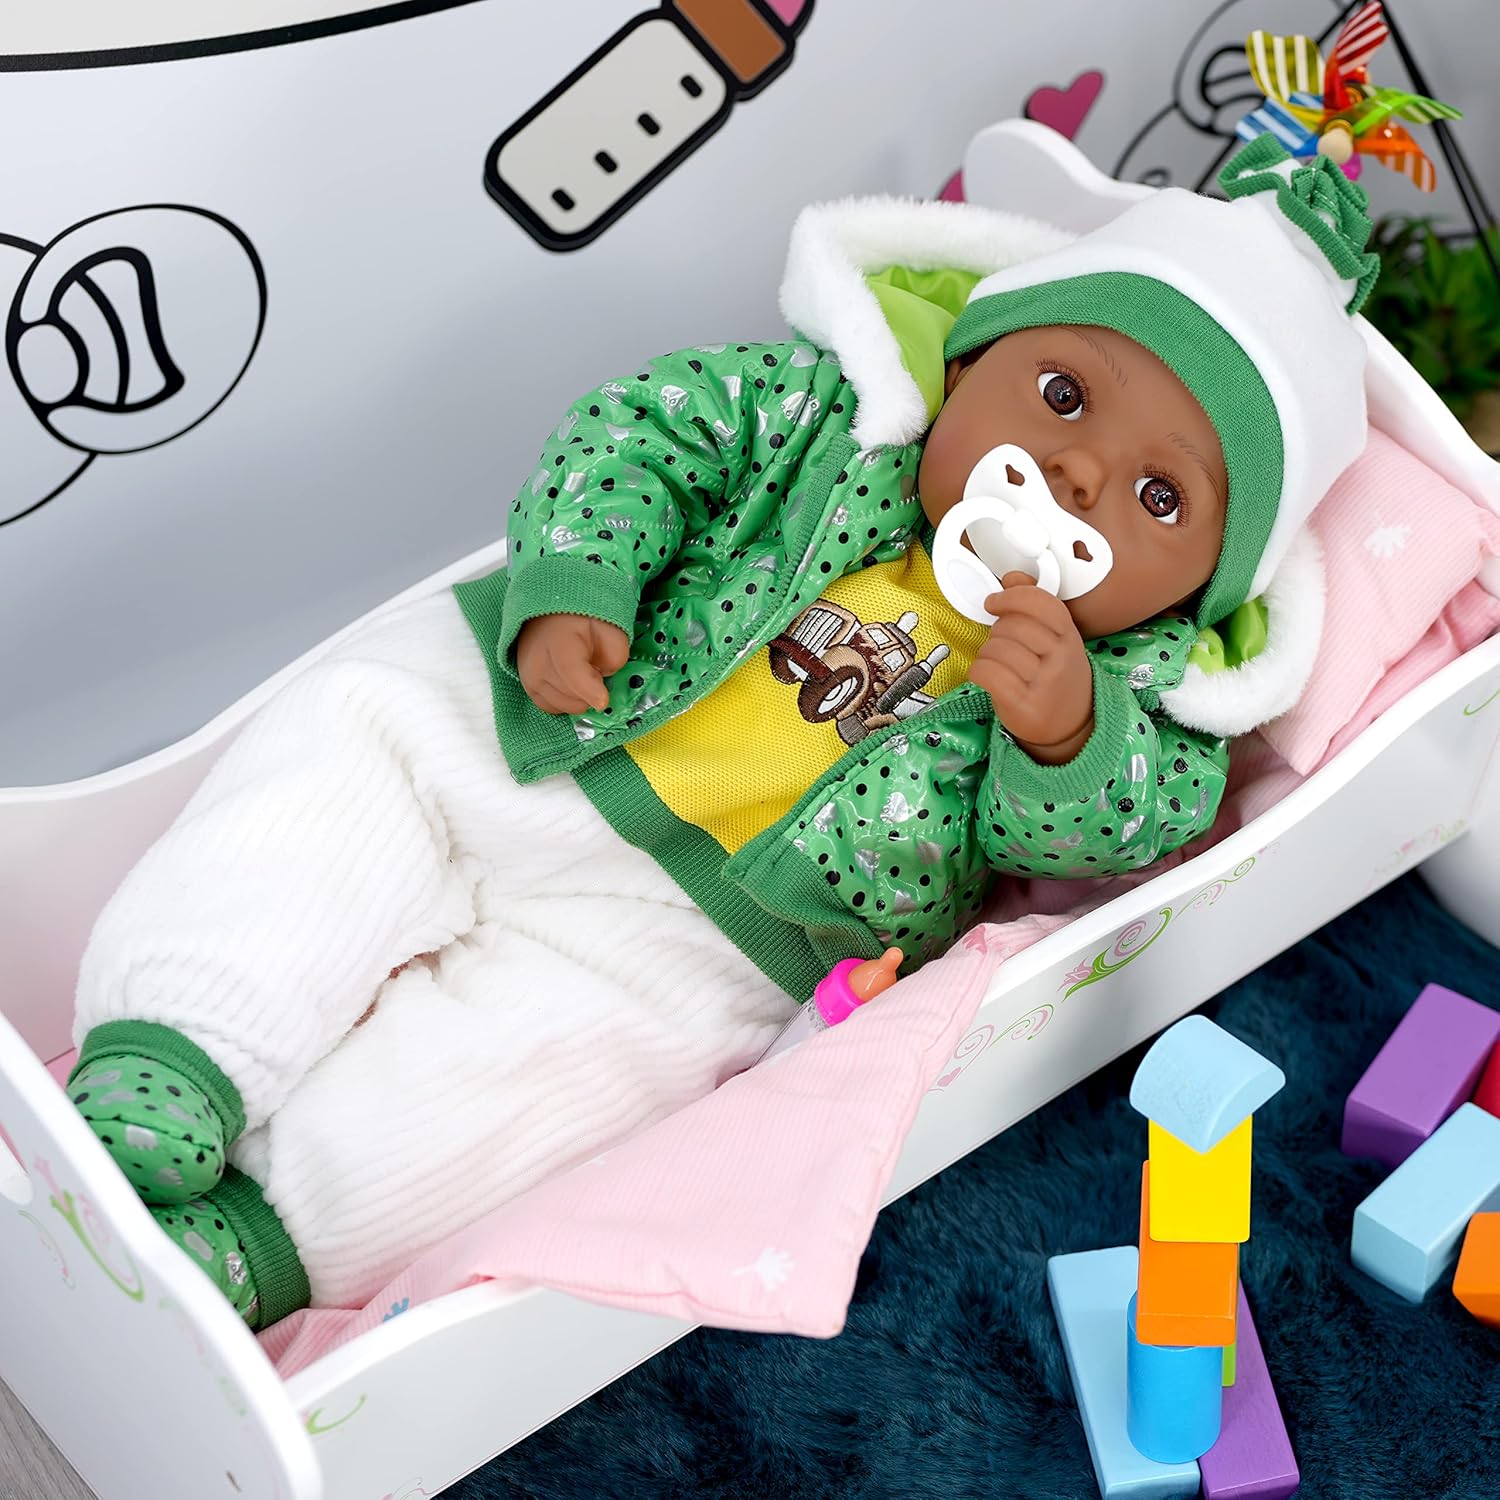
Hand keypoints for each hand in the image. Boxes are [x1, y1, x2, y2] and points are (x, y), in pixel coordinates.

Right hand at [516, 614, 630, 714]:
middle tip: (594, 668)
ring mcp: (530, 676)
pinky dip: (567, 700)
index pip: (573, 674)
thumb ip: (615, 657)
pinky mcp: (528, 687)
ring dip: (580, 696)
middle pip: (573, 697)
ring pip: (567, 706)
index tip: (603, 700)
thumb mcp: (611, 630)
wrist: (554, 616)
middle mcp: (537, 662)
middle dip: (591, 689)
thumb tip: (607, 680)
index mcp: (559, 641)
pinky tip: (572, 684)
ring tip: (581, 673)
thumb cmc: (583, 619)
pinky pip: (554, 708)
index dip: (590, 691)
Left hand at [968, 573, 1093, 763]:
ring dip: (988, 654)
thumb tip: (1011, 576)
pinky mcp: (1022, 705)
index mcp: (1068, 636)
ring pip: (996, 649)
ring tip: (1000, 664)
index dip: (1012, 597)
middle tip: (1002, 643)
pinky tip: (987, 676)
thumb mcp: (1055, 638)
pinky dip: (979, 671)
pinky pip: (987, 673)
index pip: (1041, 603)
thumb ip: (1034, 604)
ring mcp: (1043, 683)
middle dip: (997, 632)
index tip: (994, 602)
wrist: (1070, 725)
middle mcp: (1060, 658)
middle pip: (1012, 627)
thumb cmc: (1056, 676)